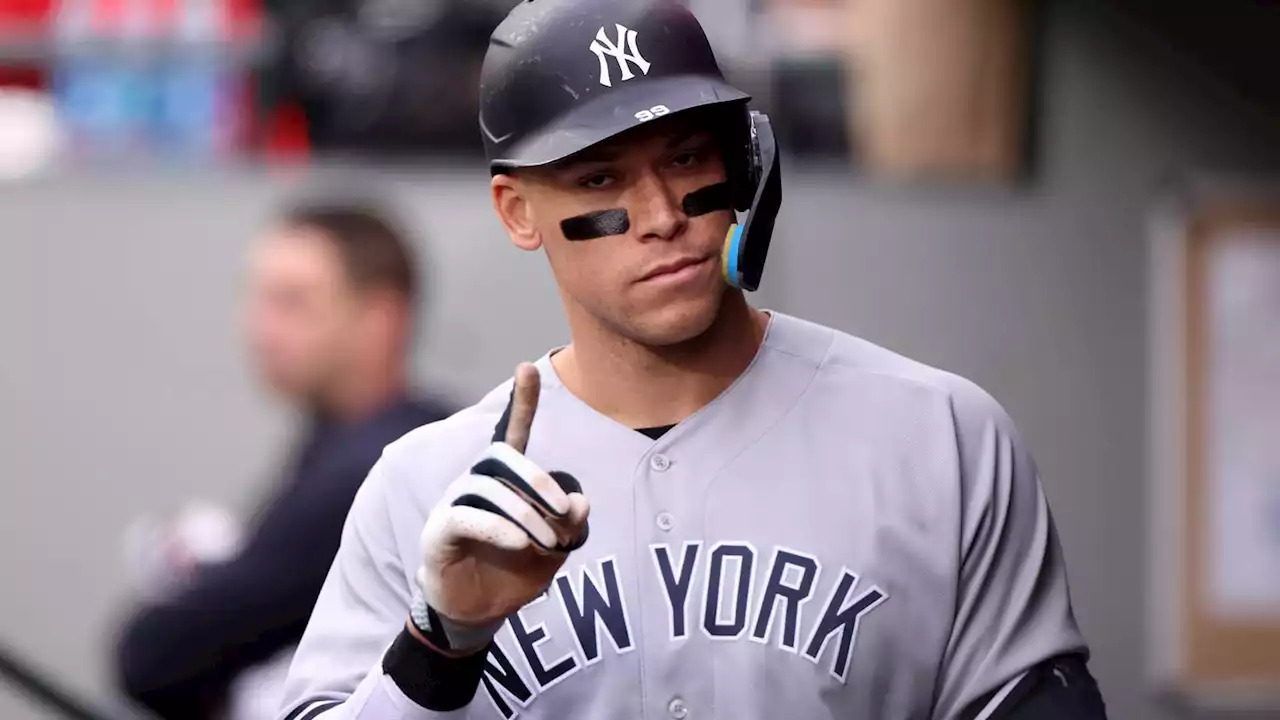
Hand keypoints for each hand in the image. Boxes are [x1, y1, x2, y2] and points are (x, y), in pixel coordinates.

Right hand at [414, 363, 589, 651]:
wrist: (478, 611)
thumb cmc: (514, 570)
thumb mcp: (554, 549)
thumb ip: (569, 526)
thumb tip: (581, 503)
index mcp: (505, 480)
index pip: (511, 432)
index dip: (520, 401)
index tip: (527, 367)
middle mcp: (476, 482)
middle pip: (501, 455)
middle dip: (537, 479)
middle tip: (563, 511)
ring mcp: (454, 504)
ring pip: (487, 486)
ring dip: (524, 513)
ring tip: (547, 542)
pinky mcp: (439, 531)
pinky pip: (465, 515)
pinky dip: (496, 526)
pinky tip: (518, 541)